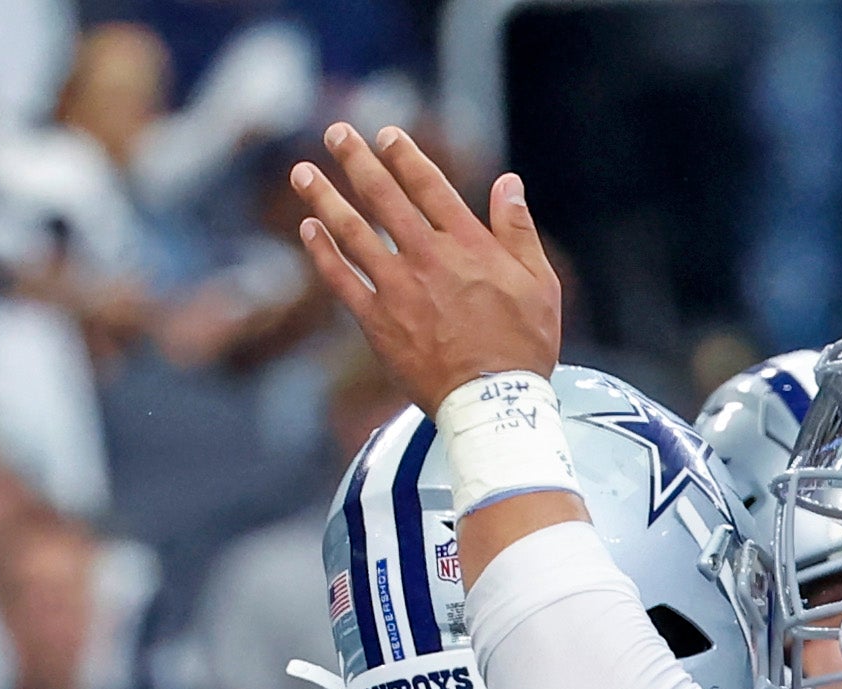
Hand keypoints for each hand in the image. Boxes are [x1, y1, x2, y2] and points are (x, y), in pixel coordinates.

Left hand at [291, 125, 561, 412]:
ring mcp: (398, 288)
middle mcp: (427, 257)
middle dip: (355, 160)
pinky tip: (308, 229)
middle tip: (336, 132)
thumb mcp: (540, 284)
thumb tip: (508, 183)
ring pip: (352, 232)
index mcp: (468, 244)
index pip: (429, 185)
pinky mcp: (377, 322)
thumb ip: (519, 231)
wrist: (493, 403)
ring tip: (302, 172)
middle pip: (383, 197)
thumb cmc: (524, 348)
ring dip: (324, 197)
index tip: (386, 134)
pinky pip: (341, 279)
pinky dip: (322, 252)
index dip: (405, 155)